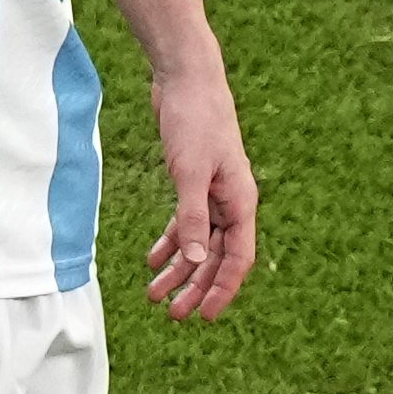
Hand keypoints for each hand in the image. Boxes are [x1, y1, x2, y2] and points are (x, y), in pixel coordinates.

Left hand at [144, 70, 257, 320]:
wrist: (186, 78)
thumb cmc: (195, 120)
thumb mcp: (190, 172)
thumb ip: (192, 218)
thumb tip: (193, 261)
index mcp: (240, 200)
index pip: (238, 257)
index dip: (222, 289)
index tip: (203, 315)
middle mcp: (231, 200)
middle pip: (216, 255)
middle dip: (195, 286)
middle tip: (172, 314)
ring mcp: (213, 191)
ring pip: (198, 242)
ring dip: (178, 269)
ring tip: (154, 294)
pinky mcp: (194, 180)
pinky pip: (185, 221)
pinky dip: (170, 241)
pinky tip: (152, 258)